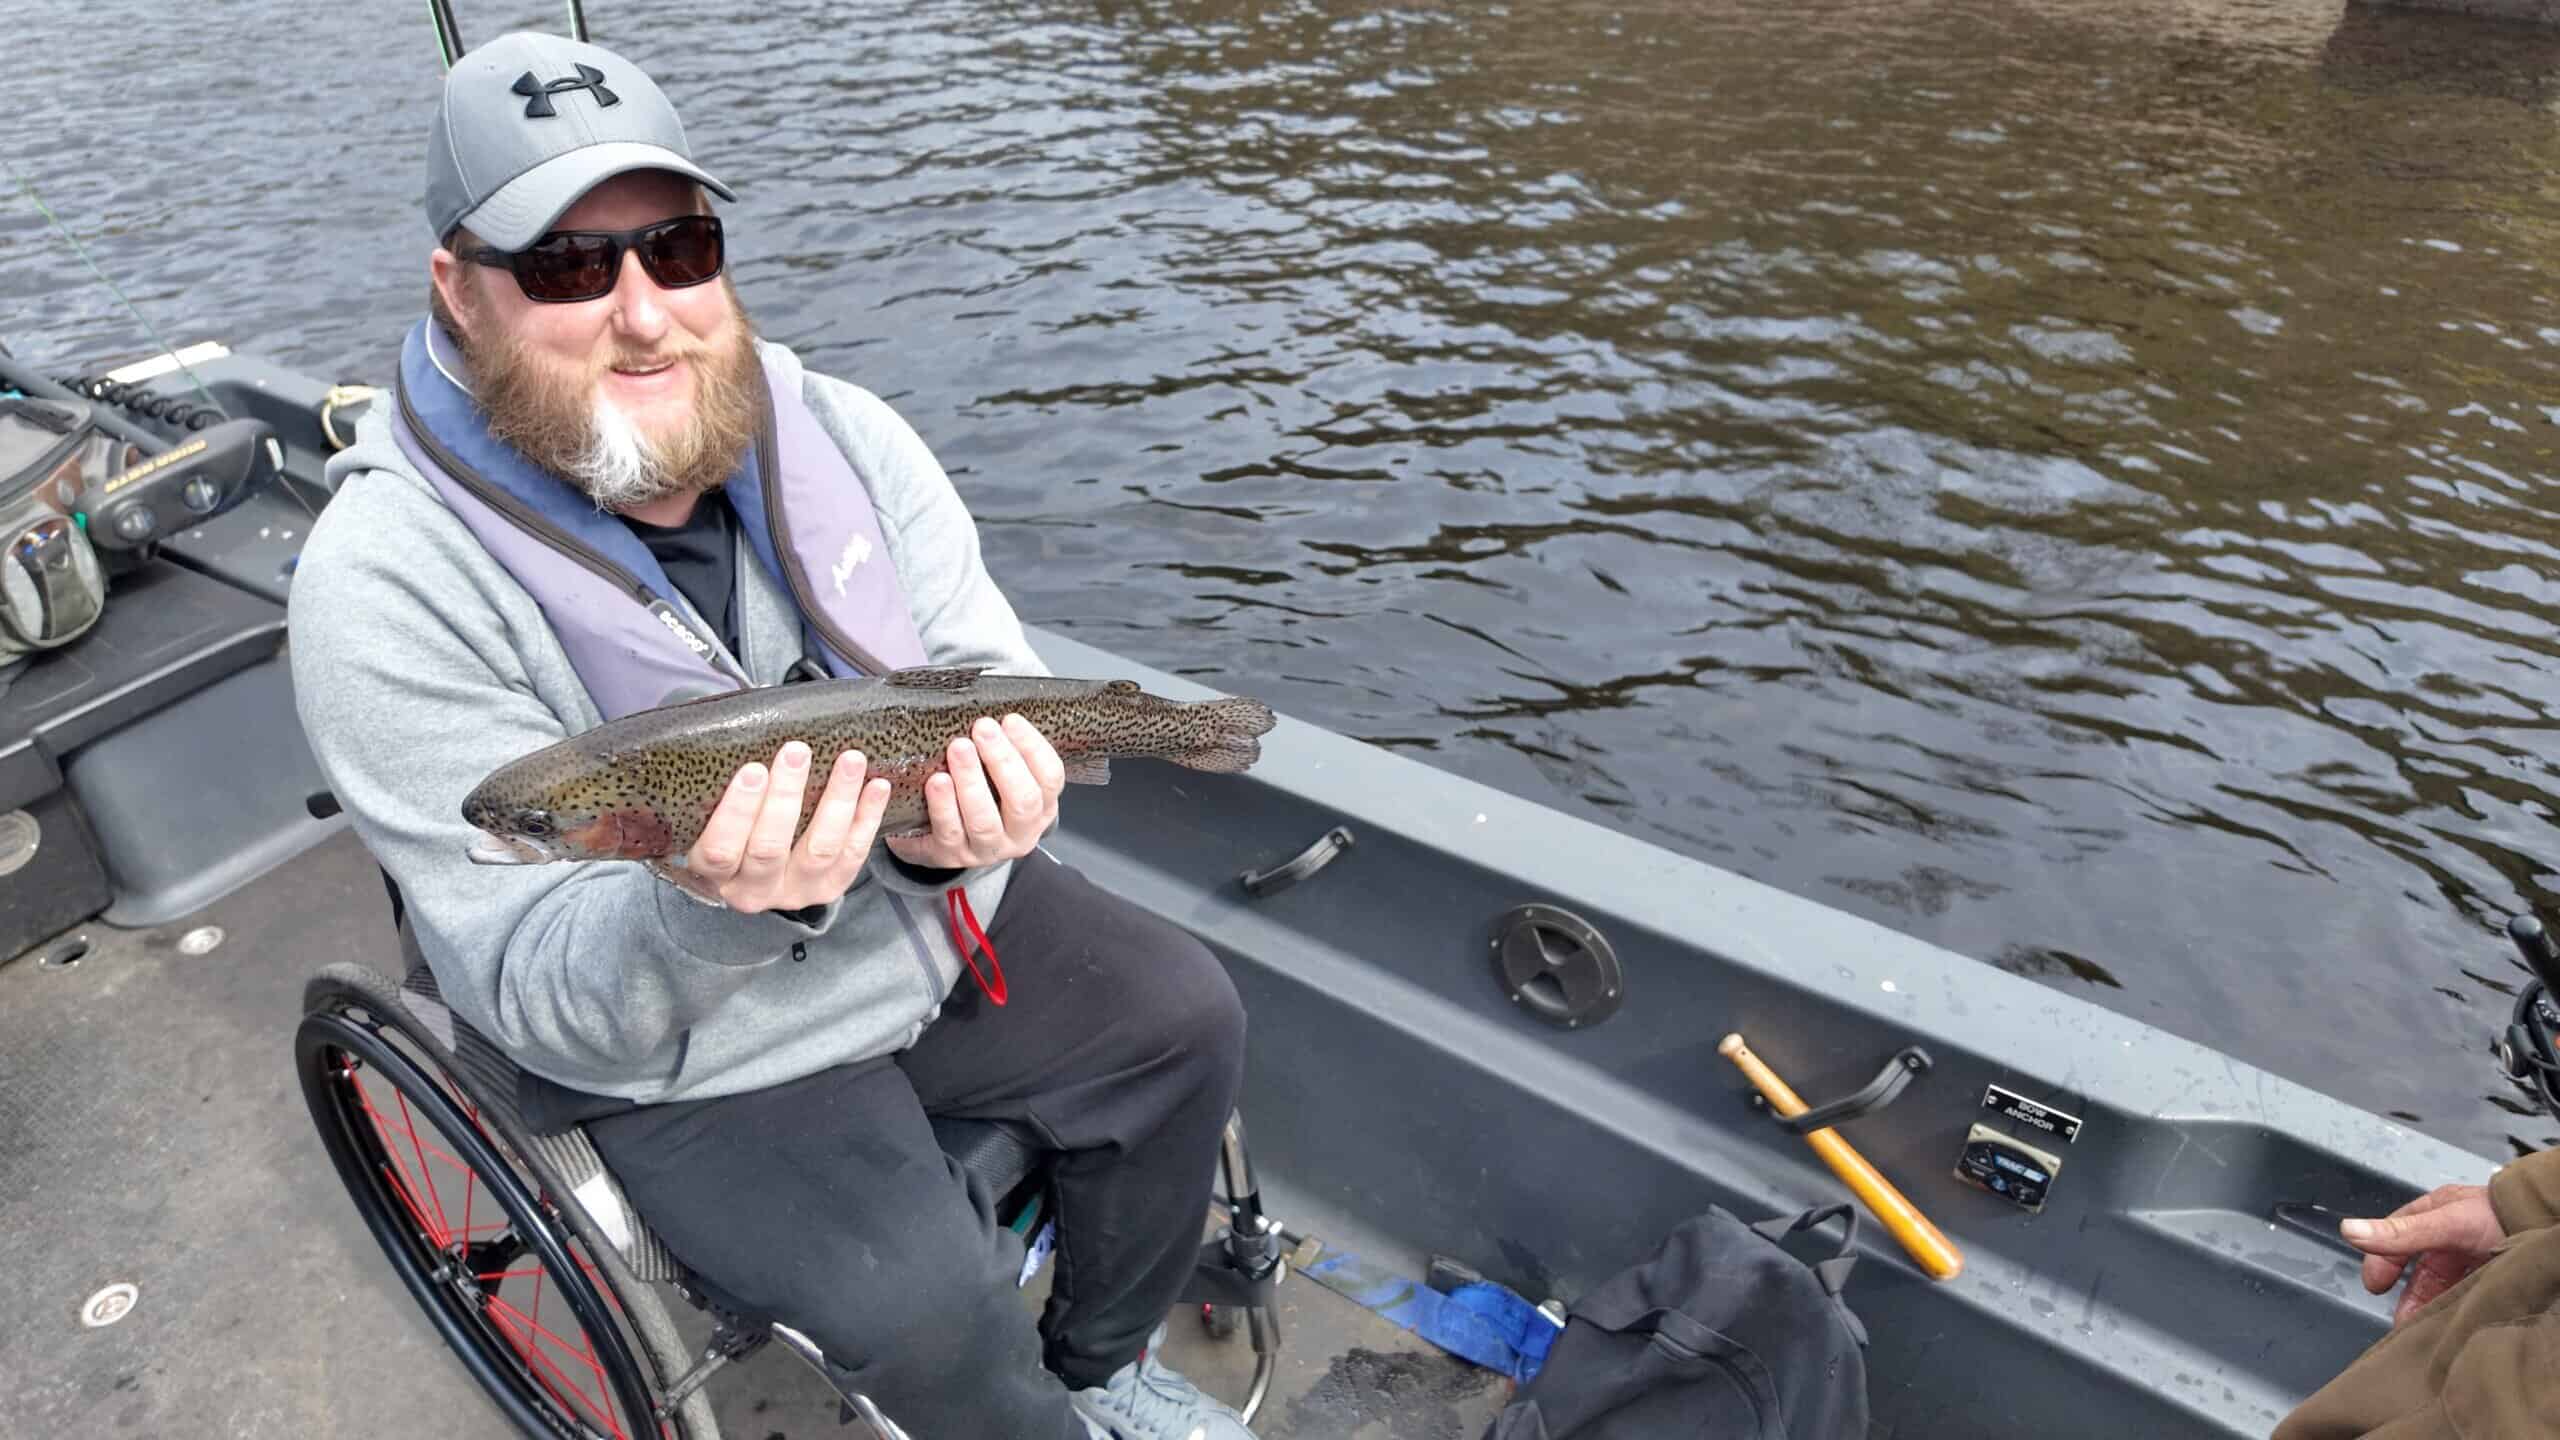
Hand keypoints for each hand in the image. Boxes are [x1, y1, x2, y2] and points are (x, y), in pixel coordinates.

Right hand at [676, 742, 892, 913]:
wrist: (758, 866)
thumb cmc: (730, 823)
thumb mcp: (711, 812)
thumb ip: (718, 786)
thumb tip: (718, 731)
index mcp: (711, 872)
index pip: (720, 850)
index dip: (737, 811)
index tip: (753, 769)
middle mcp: (750, 891)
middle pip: (769, 849)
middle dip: (785, 797)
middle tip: (797, 752)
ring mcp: (793, 892)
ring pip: (819, 850)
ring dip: (837, 801)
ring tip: (850, 760)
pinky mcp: (829, 888)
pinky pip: (853, 854)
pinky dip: (867, 818)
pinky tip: (877, 786)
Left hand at [884, 714, 1063, 870]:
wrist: (942, 840)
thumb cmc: (978, 796)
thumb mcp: (1001, 776)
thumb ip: (1004, 748)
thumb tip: (993, 705)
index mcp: (1041, 807)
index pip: (1050, 777)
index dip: (1033, 747)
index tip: (1011, 719)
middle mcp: (1020, 833)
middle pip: (1022, 801)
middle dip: (1002, 760)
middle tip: (982, 728)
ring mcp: (987, 848)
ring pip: (985, 820)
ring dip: (971, 781)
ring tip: (958, 748)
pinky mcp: (952, 856)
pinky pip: (949, 832)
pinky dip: (943, 805)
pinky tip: (937, 780)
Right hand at [2341, 1183, 2507, 1325]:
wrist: (2550, 1225)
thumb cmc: (2502, 1215)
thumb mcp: (2445, 1223)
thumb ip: (2399, 1233)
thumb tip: (2347, 1231)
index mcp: (2434, 1214)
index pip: (2397, 1238)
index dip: (2382, 1261)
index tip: (2374, 1288)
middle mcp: (2453, 1236)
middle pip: (2421, 1269)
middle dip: (2409, 1296)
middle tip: (2402, 1323)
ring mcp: (2475, 1256)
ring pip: (2444, 1285)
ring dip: (2431, 1307)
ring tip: (2425, 1333)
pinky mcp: (2493, 1275)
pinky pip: (2466, 1295)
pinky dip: (2454, 1309)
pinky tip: (2451, 1324)